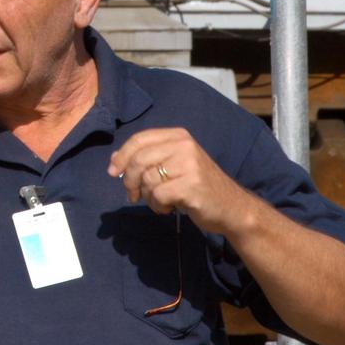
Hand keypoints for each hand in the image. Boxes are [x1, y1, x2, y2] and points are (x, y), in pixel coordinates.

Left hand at [107, 127, 254, 234]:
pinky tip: (169, 208)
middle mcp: (184, 145)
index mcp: (178, 136)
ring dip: (147, 197)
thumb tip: (114, 160)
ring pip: (147, 180)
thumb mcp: (174, 165)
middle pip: (138, 160)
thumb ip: (148, 159)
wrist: (232, 208)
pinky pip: (157, 195)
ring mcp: (189, 165)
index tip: (112, 171)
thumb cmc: (197, 186)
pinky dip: (157, 206)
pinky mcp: (191, 185)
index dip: (121, 156)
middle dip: (129, 180)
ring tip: (160, 202)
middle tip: (132, 195)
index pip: (139, 139)